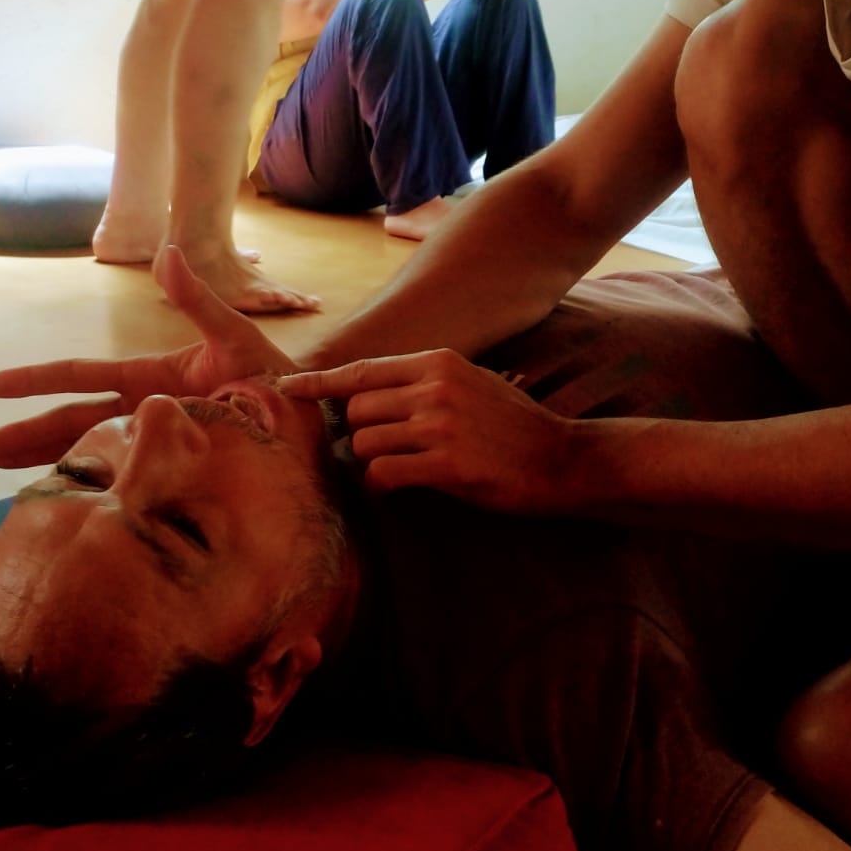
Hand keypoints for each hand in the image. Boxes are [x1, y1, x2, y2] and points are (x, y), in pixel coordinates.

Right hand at [0, 247, 298, 467]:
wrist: (311, 414)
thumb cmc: (274, 373)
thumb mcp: (234, 334)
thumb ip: (197, 300)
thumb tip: (167, 252)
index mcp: (150, 378)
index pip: (82, 377)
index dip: (37, 381)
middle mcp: (146, 411)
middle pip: (73, 421)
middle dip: (28, 434)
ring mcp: (158, 442)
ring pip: (91, 452)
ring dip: (48, 462)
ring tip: (3, 476)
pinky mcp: (176, 469)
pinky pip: (127, 480)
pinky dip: (96, 488)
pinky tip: (69, 502)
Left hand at [277, 349, 572, 513]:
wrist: (562, 459)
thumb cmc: (512, 427)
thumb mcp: (471, 384)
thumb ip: (423, 384)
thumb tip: (365, 396)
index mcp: (438, 362)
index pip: (363, 371)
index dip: (320, 383)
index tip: (287, 389)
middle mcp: (435, 387)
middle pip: (357, 411)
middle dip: (360, 435)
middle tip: (383, 451)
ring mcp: (440, 425)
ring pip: (364, 444)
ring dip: (371, 463)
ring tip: (399, 470)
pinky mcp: (446, 464)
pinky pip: (383, 474)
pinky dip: (382, 485)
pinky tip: (399, 487)